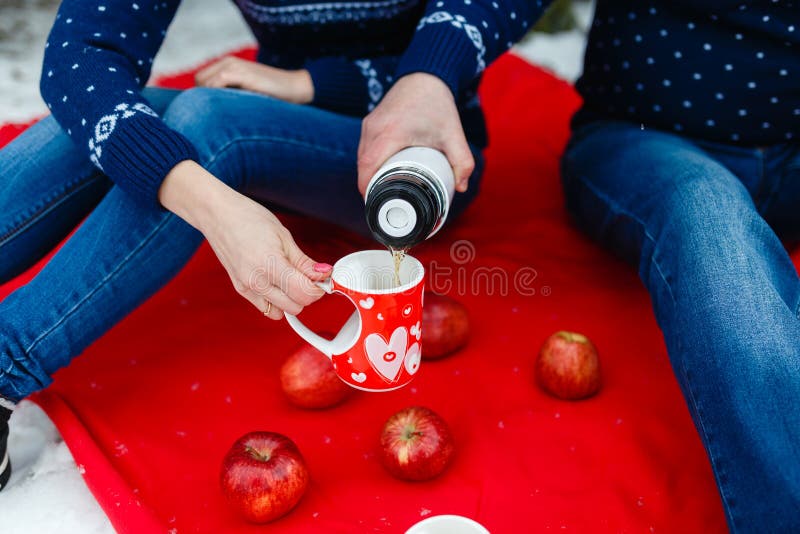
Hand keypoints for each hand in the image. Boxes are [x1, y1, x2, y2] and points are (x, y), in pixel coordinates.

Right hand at [159, 161, 330, 318]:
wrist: (218, 214)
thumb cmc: (247, 218)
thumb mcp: (284, 236)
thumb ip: (304, 261)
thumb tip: (323, 274)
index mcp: (270, 265)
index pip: (304, 293)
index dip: (319, 287)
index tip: (322, 277)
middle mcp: (256, 281)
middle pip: (296, 306)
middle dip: (307, 293)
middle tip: (309, 276)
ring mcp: (246, 287)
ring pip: (281, 312)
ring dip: (292, 300)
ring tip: (292, 279)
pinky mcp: (241, 289)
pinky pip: (266, 308)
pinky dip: (277, 302)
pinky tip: (279, 284)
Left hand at [195, 56, 313, 104]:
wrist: (294, 88)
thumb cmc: (273, 95)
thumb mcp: (247, 93)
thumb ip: (231, 94)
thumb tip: (212, 111)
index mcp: (229, 64)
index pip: (201, 79)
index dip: (202, 95)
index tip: (212, 111)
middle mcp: (229, 61)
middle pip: (199, 79)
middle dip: (203, 96)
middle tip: (216, 113)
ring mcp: (234, 65)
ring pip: (205, 81)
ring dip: (209, 98)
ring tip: (221, 113)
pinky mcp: (241, 72)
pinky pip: (217, 81)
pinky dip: (216, 95)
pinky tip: (227, 108)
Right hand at [357, 72, 473, 195]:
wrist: (425, 75)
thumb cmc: (437, 104)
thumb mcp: (454, 134)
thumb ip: (463, 161)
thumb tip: (461, 187)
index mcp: (391, 133)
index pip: (368, 168)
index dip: (368, 190)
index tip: (377, 204)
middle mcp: (374, 128)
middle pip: (362, 166)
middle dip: (370, 187)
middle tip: (384, 203)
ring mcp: (369, 124)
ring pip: (361, 157)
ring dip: (368, 175)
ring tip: (382, 191)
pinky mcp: (369, 122)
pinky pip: (363, 148)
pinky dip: (369, 162)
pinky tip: (378, 173)